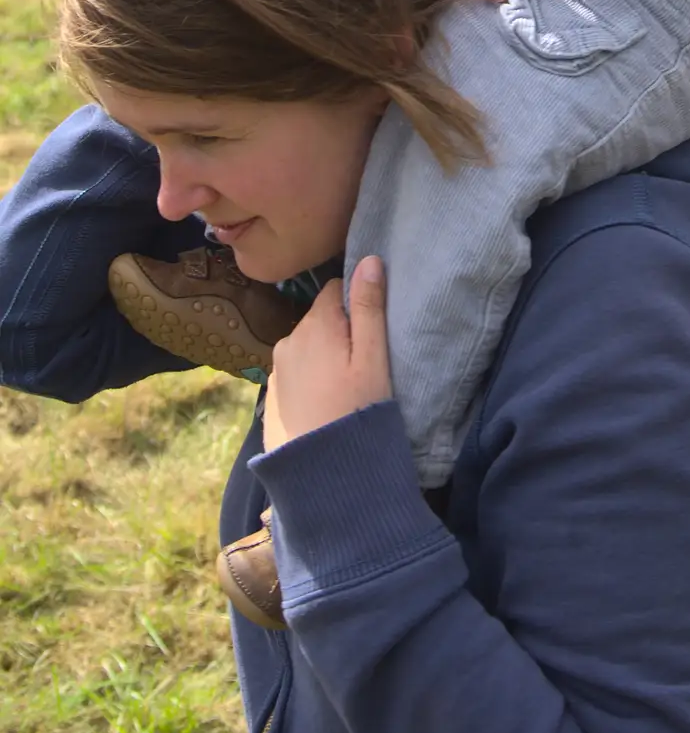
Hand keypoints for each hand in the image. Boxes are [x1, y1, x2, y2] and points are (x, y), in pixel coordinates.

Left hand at [263, 262, 391, 449]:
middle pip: (320, 320)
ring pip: (306, 348)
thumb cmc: (357, 410)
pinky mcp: (272, 397)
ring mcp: (277, 370)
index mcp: (315, 325)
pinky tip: (324, 405)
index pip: (334, 290)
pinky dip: (309, 381)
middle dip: (338, 332)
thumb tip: (369, 259)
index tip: (370, 332)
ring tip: (343, 389)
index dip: (355, 305)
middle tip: (361, 365)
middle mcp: (288, 340)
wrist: (322, 473)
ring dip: (322, 357)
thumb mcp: (373, 357)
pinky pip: (295, 374)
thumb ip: (369, 307)